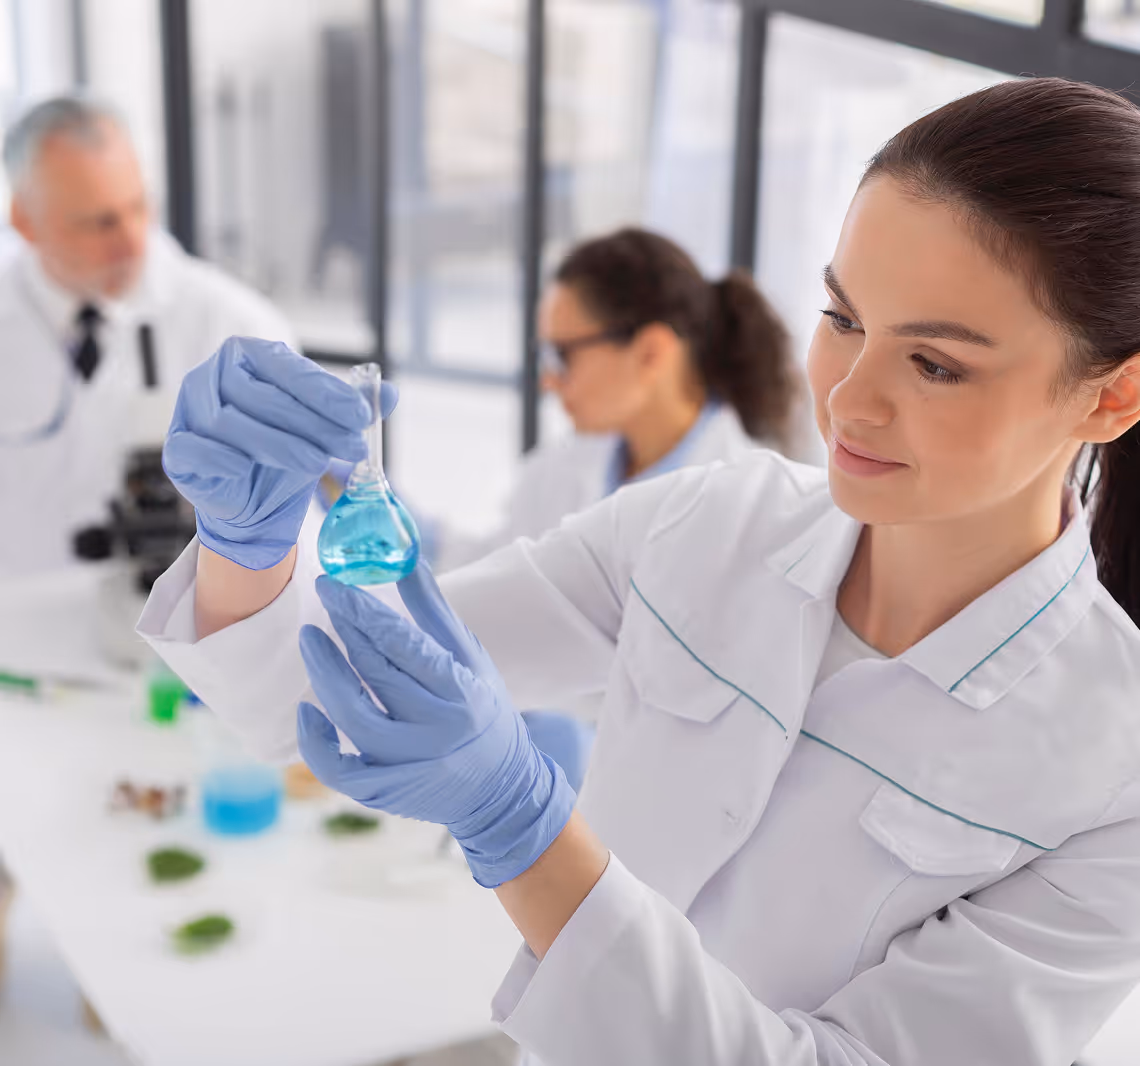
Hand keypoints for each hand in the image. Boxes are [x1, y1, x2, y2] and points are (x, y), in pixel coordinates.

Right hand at [163, 337, 395, 569]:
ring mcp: (189, 411)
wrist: (253, 499)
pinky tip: (250, 468)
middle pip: (263, 396)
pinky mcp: (178, 449)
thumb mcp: (322, 426)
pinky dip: (224, 458)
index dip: (326, 393)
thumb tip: (391, 394)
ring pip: (232, 423)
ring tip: (319, 462)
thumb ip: (352, 408)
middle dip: (313, 423)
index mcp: (247, 356)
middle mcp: (213, 376)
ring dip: (281, 443)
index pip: (287, 368)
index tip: (361, 416)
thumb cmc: (284, 450)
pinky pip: (196, 449)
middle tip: (352, 445)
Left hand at [296, 566, 575, 888]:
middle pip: (375, 673)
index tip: (335, 583)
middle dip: (344, 630)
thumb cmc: (484, 711)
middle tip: (325, 597)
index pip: (402, 644)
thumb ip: (434, 612)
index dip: (362, 611)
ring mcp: (406, 765)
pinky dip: (315, 739)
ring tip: (311, 639)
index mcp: (461, 693)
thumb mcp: (471, 658)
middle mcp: (435, 731)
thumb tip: (405, 560)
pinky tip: (306, 707)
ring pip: (351, 715)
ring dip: (324, 673)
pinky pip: (336, 767)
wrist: (499, 790)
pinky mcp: (382, 793)